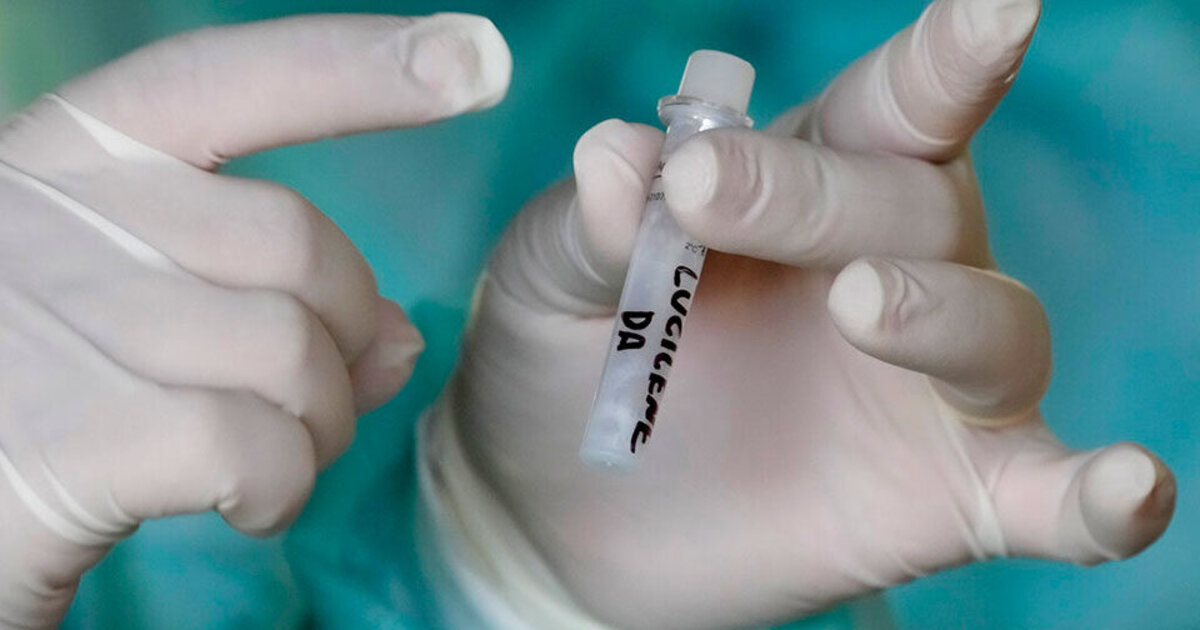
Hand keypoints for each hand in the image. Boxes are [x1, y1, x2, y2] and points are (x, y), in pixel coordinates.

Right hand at [0, 14, 509, 627]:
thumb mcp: (137, 316)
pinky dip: (281, 488)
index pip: (226, 78)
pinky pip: (254, 447)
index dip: (358, 67)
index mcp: (69, 159)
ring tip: (267, 463)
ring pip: (291, 353)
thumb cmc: (36, 396)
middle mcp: (49, 211)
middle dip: (344, 338)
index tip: (474, 56)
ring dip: (317, 427)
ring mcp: (52, 319)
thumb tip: (398, 335)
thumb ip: (260, 299)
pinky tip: (246, 504)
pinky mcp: (67, 434)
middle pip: (296, 245)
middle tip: (313, 404)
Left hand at [437, 1, 1173, 627]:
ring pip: (995, 328)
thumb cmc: (564, 360)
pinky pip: (1047, 495)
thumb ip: (587, 226)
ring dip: (940, 313)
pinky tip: (1128, 490)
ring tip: (857, 304)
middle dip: (821, 198)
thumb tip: (618, 153)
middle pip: (916, 210)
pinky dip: (1099, 497)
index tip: (996, 10)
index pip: (892, 109)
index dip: (947, 60)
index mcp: (808, 184)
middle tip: (701, 191)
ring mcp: (930, 385)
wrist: (560, 511)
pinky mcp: (947, 497)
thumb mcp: (546, 280)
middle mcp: (895, 266)